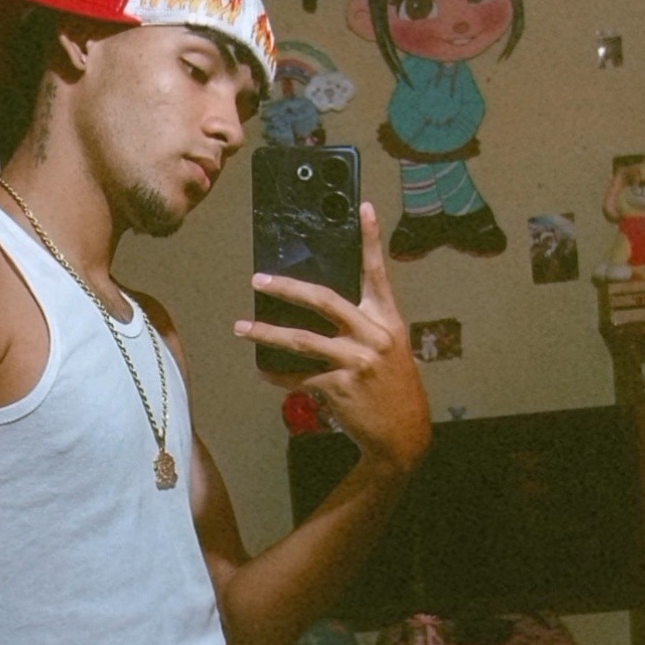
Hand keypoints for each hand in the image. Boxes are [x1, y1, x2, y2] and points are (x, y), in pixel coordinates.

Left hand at [236, 202, 430, 475]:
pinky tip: (263, 371)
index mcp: (388, 321)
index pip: (377, 273)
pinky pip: (298, 376)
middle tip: (259, 280)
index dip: (371, 240)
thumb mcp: (388, 351)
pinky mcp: (339, 387)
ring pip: (301, 340)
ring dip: (266, 334)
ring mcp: (356, 362)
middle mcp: (373, 336)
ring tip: (241, 328)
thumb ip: (362, 328)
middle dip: (287, 288)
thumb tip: (318, 310)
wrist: (403, 436)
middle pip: (324, 301)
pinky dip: (277, 374)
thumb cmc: (392, 389)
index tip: (363, 207)